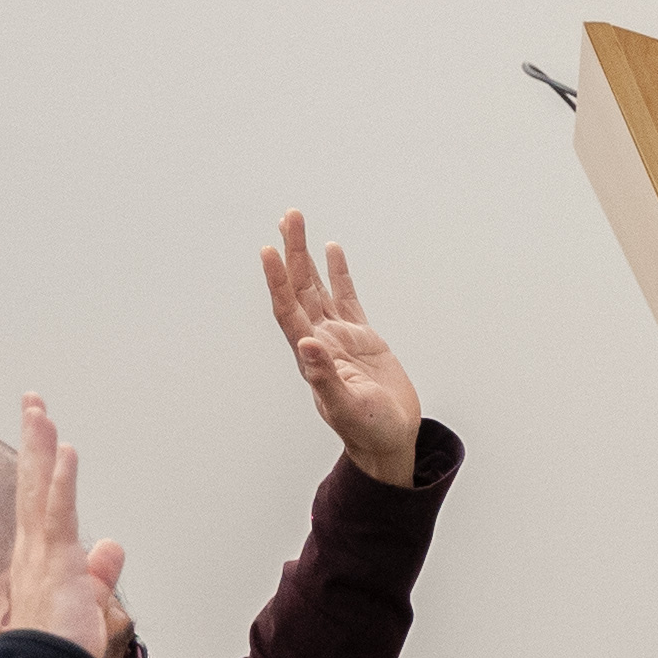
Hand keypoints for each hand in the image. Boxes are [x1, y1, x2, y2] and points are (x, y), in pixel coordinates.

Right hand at [1, 393, 125, 657]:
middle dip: (34, 442)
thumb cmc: (60, 651)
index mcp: (37, 560)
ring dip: (41, 447)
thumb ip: (98, 572)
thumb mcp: (87, 601)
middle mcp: (32, 551)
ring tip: (41, 410)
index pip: (37, 502)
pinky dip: (61, 481)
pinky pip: (57, 514)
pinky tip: (65, 452)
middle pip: (31, 485)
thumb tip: (111, 546)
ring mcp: (41, 555)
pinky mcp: (56, 563)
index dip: (38, 467)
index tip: (43, 436)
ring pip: (39, 489)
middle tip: (33, 403)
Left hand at [258, 211, 421, 485]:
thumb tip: (307, 345)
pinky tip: (332, 250)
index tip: (268, 249)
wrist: (389, 441)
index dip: (277, 280)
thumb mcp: (347, 406)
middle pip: (299, 288)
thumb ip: (325, 377)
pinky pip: (346, 297)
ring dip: (306, 256)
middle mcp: (320, 341)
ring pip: (317, 287)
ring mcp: (340, 337)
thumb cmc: (368, 430)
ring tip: (296, 222)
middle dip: (291, 252)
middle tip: (288, 216)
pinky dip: (338, 273)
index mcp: (311, 356)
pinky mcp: (362, 338)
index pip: (288, 310)